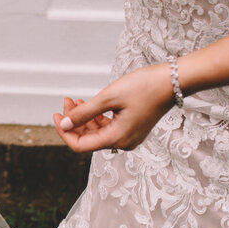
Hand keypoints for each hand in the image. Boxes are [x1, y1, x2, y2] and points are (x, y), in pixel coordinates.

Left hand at [54, 63, 174, 152]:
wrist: (172, 81)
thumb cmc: (143, 87)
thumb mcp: (108, 97)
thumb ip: (84, 113)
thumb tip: (64, 124)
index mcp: (117, 139)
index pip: (80, 145)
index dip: (64, 132)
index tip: (56, 115)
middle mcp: (123, 143)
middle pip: (88, 139)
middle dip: (73, 121)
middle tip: (66, 101)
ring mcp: (129, 136)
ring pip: (97, 132)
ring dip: (83, 118)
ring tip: (75, 100)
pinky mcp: (132, 128)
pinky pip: (108, 127)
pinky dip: (96, 117)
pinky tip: (89, 103)